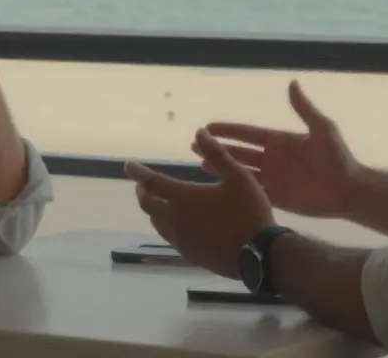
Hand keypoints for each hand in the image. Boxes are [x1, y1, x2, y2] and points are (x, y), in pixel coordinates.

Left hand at [125, 129, 273, 278]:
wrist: (259, 254)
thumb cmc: (249, 212)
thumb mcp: (238, 177)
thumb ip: (217, 154)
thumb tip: (200, 132)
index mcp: (184, 198)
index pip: (153, 183)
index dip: (138, 172)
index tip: (128, 165)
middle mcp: (176, 220)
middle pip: (148, 205)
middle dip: (143, 192)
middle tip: (143, 184)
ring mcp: (181, 240)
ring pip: (157, 223)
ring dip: (153, 210)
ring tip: (158, 202)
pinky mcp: (189, 255)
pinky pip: (169, 237)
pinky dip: (166, 225)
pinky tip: (177, 224)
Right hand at [195, 80, 363, 219]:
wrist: (348, 190)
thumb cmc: (338, 158)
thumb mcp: (323, 129)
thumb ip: (304, 109)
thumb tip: (292, 83)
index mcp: (280, 141)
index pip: (248, 133)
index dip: (229, 130)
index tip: (209, 126)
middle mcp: (272, 158)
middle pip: (239, 150)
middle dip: (218, 146)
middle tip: (195, 142)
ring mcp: (272, 177)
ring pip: (240, 169)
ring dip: (221, 164)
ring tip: (199, 160)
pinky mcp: (275, 196)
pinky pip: (250, 189)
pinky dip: (234, 185)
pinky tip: (219, 183)